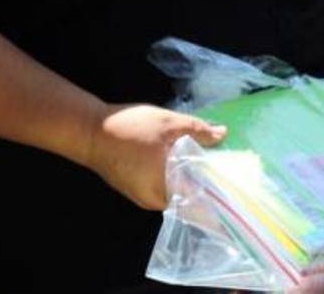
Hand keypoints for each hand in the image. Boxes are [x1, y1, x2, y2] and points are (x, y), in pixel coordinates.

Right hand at [83, 103, 226, 210]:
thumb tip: (222, 135)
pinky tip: (183, 160)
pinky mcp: (136, 190)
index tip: (234, 181)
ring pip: (176, 191)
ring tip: (207, 159)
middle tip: (224, 164)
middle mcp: (154, 200)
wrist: (89, 132)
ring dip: (190, 178)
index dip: (217, 190)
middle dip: (206, 182)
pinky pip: (163, 187)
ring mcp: (143, 197)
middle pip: (189, 197)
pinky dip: (175, 176)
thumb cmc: (130, 129)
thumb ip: (197, 130)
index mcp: (165, 187)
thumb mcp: (169, 123)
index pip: (199, 199)